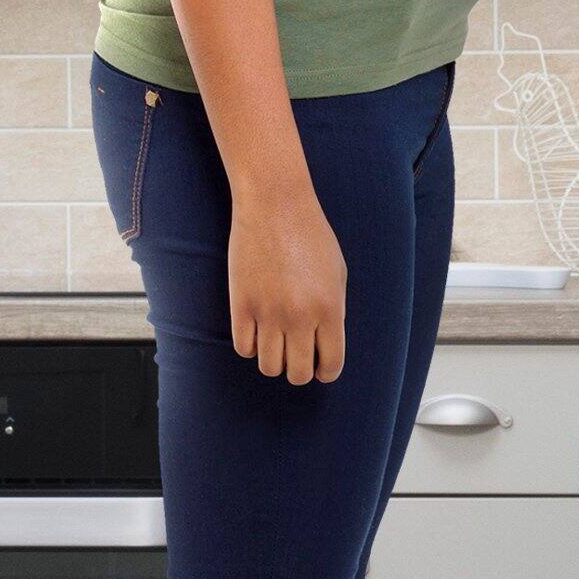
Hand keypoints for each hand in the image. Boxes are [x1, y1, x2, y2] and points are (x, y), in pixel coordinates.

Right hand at [228, 188, 346, 383]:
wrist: (275, 205)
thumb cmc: (311, 236)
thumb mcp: (337, 274)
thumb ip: (334, 312)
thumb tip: (324, 345)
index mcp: (330, 310)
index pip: (330, 365)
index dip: (325, 372)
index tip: (320, 367)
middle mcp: (300, 317)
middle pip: (298, 373)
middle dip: (299, 369)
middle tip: (296, 355)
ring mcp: (268, 313)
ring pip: (269, 366)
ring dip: (274, 360)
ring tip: (276, 343)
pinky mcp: (241, 305)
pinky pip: (244, 348)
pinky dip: (251, 347)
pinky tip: (256, 331)